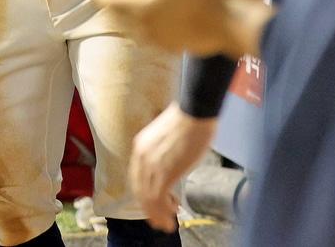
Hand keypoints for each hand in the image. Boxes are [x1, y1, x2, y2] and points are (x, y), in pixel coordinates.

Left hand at [94, 0, 267, 58]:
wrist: (224, 25)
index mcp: (139, 9)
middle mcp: (141, 28)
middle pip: (114, 14)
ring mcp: (154, 40)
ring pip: (128, 26)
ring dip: (125, 11)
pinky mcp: (168, 46)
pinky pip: (145, 34)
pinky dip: (141, 22)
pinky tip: (154, 13)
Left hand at [130, 104, 217, 232]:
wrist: (196, 111)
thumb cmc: (191, 120)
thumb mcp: (170, 138)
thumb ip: (165, 153)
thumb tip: (173, 166)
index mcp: (141, 147)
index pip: (138, 178)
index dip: (145, 194)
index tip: (156, 203)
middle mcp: (142, 156)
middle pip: (140, 190)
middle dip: (150, 209)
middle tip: (160, 220)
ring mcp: (151, 165)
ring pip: (148, 198)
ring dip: (157, 215)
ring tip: (167, 224)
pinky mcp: (163, 172)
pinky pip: (158, 199)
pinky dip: (163, 213)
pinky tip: (172, 218)